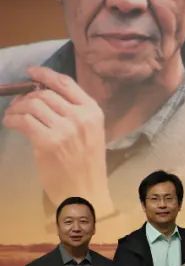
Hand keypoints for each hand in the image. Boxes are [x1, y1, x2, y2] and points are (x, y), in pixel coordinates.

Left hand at [1, 66, 112, 210]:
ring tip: (12, 116)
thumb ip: (75, 114)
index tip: (31, 72)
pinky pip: (23, 120)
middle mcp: (80, 117)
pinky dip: (11, 119)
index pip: (66, 83)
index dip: (45, 74)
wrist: (86, 192)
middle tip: (17, 105)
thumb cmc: (87, 165)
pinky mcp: (47, 142)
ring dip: (16, 108)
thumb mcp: (90, 133)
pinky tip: (10, 124)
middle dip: (26, 96)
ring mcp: (64, 129)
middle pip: (45, 93)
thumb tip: (44, 96)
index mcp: (93, 112)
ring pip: (32, 104)